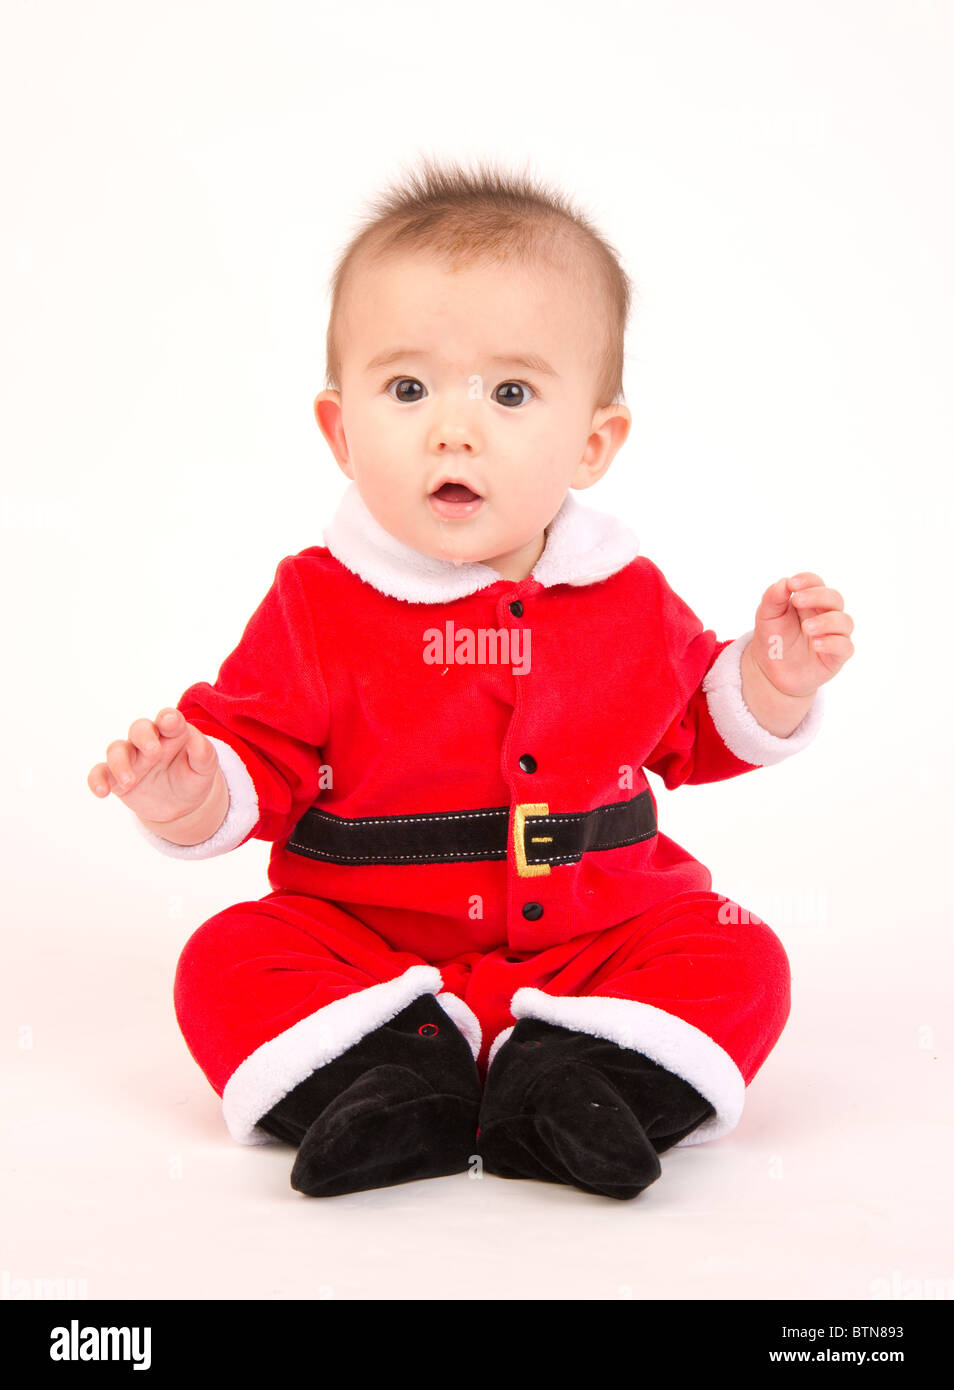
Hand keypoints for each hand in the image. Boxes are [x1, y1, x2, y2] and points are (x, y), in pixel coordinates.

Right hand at [87, 708, 220, 825]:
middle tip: (153, 752)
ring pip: (116, 749)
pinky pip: (100, 773)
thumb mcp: (205, 768)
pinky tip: (101, 792)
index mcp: (172, 733)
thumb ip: (203, 753)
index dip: (168, 718)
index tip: (170, 721)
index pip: (168, 719)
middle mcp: (148, 741)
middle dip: (143, 736)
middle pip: (139, 728)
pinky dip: (96, 780)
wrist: (181, 806)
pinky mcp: (115, 777)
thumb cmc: (193, 777)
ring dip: (120, 763)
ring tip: (130, 782)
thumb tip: (195, 739)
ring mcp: (130, 758)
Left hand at [748, 572, 854, 698]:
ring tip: (806, 628)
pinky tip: (815, 644)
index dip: (808, 581)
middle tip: (797, 601)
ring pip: (844, 622)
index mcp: (809, 601)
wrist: (770, 670)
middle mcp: (825, 615)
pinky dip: (832, 643)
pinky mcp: (836, 656)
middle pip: (834, 598)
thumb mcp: (766, 616)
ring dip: (827, 621)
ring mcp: (833, 635)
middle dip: (818, 596)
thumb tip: (784, 582)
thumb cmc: (773, 638)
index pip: (816, 583)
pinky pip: (845, 647)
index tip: (792, 584)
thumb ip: (773, 598)